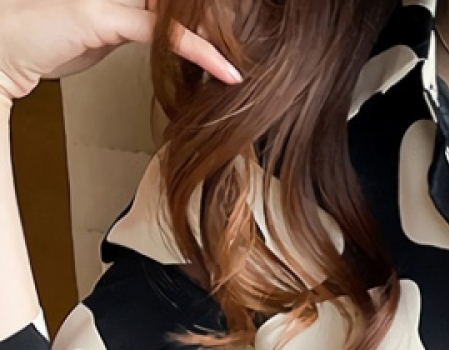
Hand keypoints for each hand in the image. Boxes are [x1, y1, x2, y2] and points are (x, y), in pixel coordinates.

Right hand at [0, 0, 240, 104]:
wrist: (4, 50)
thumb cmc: (50, 40)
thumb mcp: (106, 31)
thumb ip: (138, 25)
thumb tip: (174, 35)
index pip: (174, 0)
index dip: (207, 13)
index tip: (240, 28)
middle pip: (180, 0)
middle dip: (221, 17)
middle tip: (253, 37)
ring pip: (178, 7)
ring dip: (219, 31)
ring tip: (248, 54)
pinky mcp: (101, 16)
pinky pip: (163, 32)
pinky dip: (201, 52)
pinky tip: (228, 71)